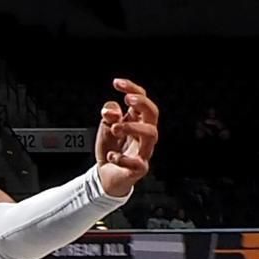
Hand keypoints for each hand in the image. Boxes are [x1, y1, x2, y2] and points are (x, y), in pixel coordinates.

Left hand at [94, 78, 158, 196]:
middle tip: (127, 100)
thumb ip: (109, 115)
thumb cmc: (111, 148)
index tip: (117, 83)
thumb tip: (111, 111)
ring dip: (132, 127)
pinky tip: (111, 155)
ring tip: (115, 127)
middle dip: (142, 104)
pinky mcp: (139, 168)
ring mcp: (143, 151)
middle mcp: (143, 134)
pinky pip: (138, 163)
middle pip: (153, 114)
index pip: (141, 101)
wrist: (106, 175)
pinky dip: (122, 158)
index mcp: (136, 121)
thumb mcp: (106, 126)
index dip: (132, 89)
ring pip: (151, 135)